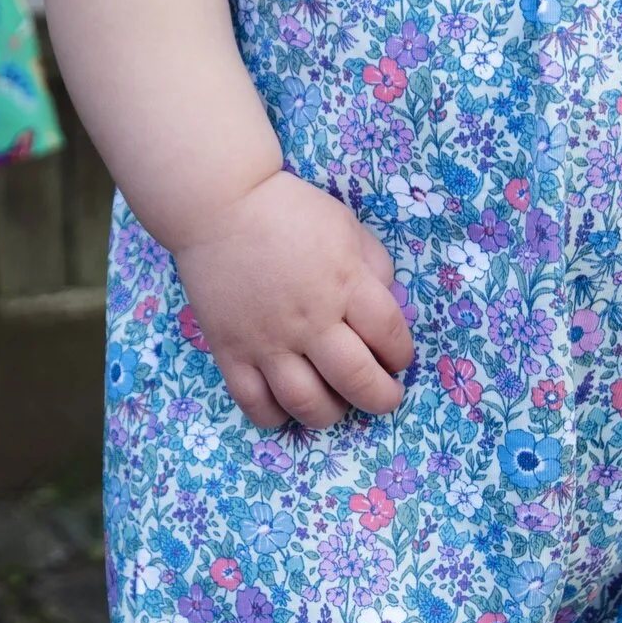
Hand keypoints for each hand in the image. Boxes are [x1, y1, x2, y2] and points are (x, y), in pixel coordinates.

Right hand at [170, 172, 412, 430]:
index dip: (401, 356)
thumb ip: (374, 269)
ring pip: (308, 404)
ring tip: (336, 403)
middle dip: (381, 398)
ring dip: (332, 414)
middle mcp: (311, 320)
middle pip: (357, 381)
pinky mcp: (231, 352)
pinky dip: (276, 416)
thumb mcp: (347, 228)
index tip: (396, 358)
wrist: (219, 206)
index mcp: (346, 284)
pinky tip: (287, 405)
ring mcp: (268, 341)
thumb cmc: (289, 213)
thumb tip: (388, 309)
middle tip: (382, 396)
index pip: (391, 336)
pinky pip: (255, 404)